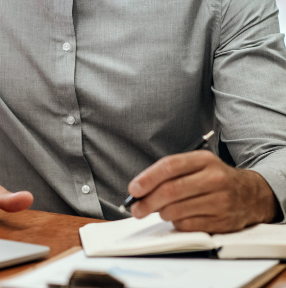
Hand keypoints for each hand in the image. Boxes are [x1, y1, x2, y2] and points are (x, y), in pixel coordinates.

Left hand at [127, 150, 278, 232]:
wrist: (251, 194)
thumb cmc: (215, 178)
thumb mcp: (197, 165)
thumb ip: (171, 173)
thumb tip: (140, 189)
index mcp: (203, 160)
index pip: (169, 166)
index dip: (148, 178)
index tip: (134, 189)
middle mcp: (214, 178)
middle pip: (171, 191)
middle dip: (148, 202)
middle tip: (136, 208)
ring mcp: (220, 201)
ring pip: (178, 210)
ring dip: (161, 213)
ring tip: (159, 211)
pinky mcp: (223, 221)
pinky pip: (189, 225)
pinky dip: (177, 224)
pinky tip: (177, 218)